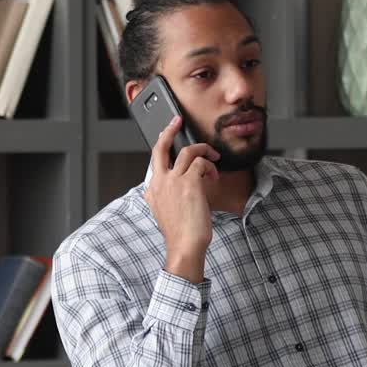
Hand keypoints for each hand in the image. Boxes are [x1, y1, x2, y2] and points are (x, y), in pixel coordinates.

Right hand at [144, 115, 219, 281]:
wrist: (185, 245)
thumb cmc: (180, 234)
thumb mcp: (165, 214)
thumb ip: (166, 197)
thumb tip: (176, 187)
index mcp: (152, 190)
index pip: (155, 161)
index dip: (163, 147)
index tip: (168, 137)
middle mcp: (160, 182)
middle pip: (161, 147)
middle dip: (169, 130)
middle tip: (177, 121)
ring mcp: (173, 180)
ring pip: (188, 151)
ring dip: (204, 150)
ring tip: (213, 156)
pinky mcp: (190, 182)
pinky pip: (202, 163)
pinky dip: (211, 167)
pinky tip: (214, 178)